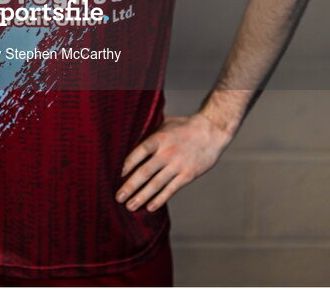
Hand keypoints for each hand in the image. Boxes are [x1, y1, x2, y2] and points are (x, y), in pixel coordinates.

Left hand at [116, 113, 232, 212]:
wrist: (211, 131)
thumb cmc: (185, 126)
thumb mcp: (166, 122)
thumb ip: (150, 131)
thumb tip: (131, 135)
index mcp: (159, 138)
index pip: (140, 151)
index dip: (128, 163)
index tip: (118, 174)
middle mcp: (167, 153)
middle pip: (145, 172)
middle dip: (130, 186)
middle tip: (118, 197)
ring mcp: (177, 165)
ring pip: (156, 184)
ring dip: (141, 197)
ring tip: (130, 206)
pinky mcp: (187, 175)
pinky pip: (171, 190)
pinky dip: (159, 199)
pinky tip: (149, 207)